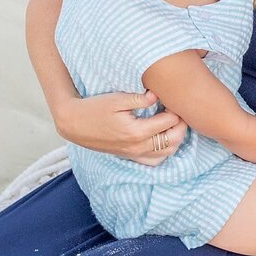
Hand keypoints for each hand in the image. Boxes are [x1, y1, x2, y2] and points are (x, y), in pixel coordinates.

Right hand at [57, 91, 186, 165]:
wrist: (74, 123)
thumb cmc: (94, 108)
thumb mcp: (116, 99)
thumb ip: (139, 98)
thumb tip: (157, 95)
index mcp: (136, 131)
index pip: (169, 122)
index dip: (176, 109)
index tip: (173, 100)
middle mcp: (138, 146)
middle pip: (173, 139)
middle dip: (181, 124)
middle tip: (179, 111)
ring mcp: (135, 154)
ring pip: (168, 152)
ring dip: (176, 138)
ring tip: (173, 123)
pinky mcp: (131, 157)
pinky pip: (155, 161)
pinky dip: (165, 151)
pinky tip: (163, 137)